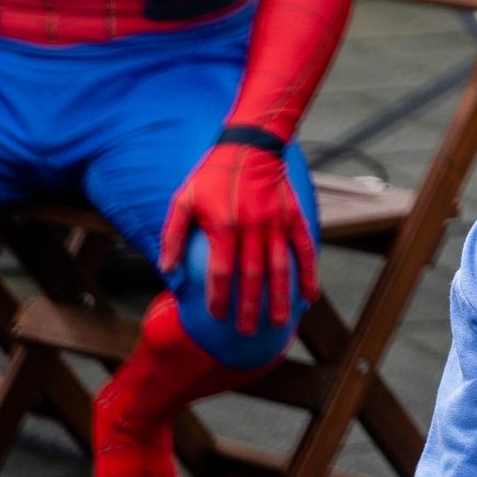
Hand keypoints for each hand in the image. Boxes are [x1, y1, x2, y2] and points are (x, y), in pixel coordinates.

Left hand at [161, 136, 316, 336]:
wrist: (250, 145)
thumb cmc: (212, 175)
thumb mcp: (184, 199)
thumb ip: (173, 235)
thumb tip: (166, 271)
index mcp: (223, 225)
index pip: (220, 272)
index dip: (219, 297)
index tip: (217, 316)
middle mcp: (252, 227)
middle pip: (251, 276)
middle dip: (249, 307)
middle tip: (246, 331)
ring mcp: (276, 223)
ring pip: (280, 268)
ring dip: (280, 298)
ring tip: (280, 323)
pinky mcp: (293, 217)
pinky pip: (304, 249)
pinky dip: (310, 273)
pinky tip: (310, 296)